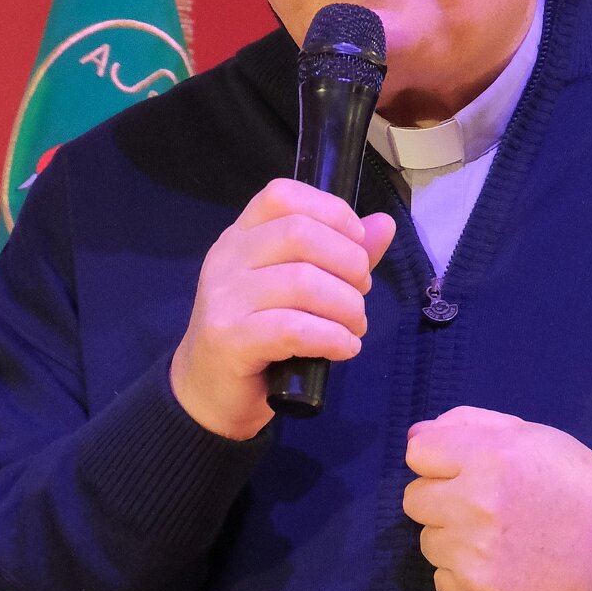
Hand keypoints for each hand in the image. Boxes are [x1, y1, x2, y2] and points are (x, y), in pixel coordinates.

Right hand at [171, 179, 396, 439]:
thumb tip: (383, 224)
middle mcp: (227, 259)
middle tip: (359, 295)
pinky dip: (332, 337)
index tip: (357, 242)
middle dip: (349, 263)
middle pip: (299, 234)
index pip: (282, 195)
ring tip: (355, 328)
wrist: (208, 395)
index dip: (331, 211)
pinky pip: (293, 329)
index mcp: (241, 236)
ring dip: (346, 307)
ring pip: (302, 282)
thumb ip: (338, 255)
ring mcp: (225, 298)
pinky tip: (344, 348)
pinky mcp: (230, 339)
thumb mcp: (297, 290)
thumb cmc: (258, 338)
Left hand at [403, 405, 591, 590]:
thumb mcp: (534, 436)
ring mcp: (474, 556)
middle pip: (414, 499)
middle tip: (482, 506)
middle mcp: (475, 505)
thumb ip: (471, 425)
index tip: (462, 469)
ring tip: (497, 538)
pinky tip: (500, 566)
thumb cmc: (578, 486)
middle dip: (442, 499)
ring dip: (453, 538)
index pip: (417, 452)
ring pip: (428, 542)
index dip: (440, 459)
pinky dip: (464, 575)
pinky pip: (442, 580)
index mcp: (490, 457)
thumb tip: (415, 435)